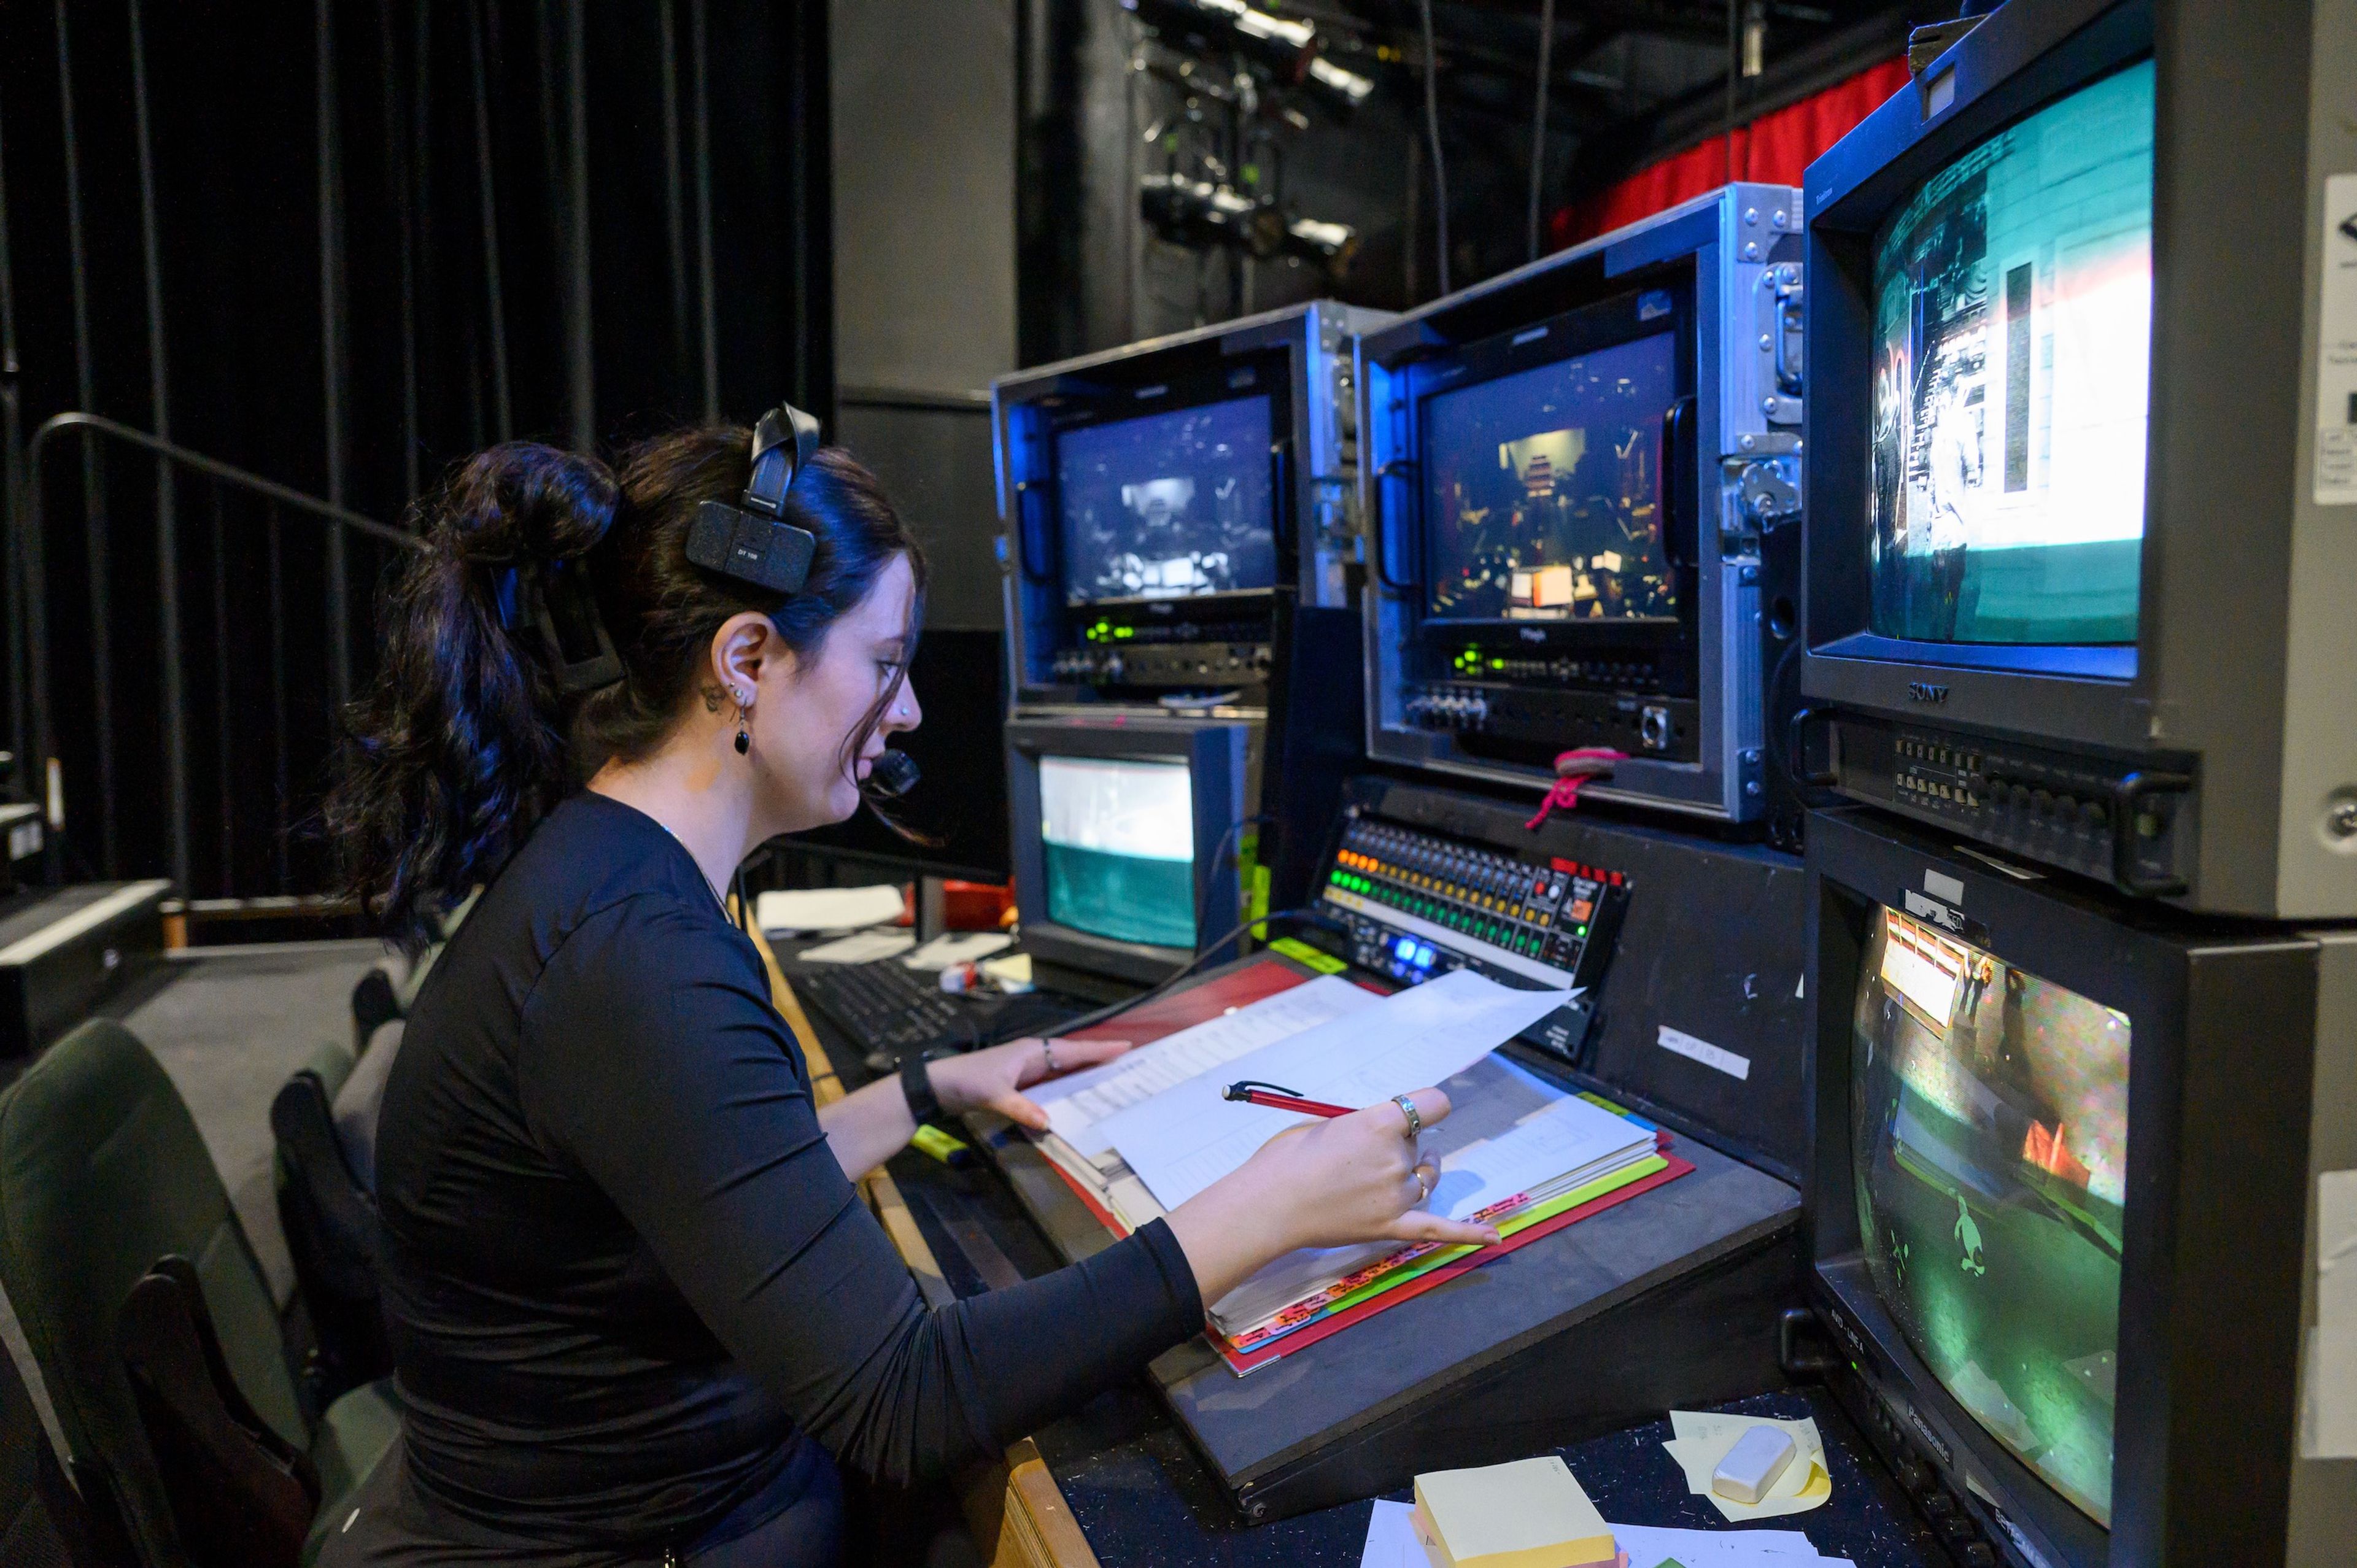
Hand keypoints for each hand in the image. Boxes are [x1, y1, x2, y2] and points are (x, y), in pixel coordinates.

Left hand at [924, 1035, 1132, 1130]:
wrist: (937, 1086)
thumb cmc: (965, 1081)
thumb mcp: (993, 1095)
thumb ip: (1021, 1107)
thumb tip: (1047, 1122)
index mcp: (1030, 1052)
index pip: (1072, 1050)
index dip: (1099, 1050)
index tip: (1125, 1047)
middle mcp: (1031, 1057)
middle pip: (1072, 1058)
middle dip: (1098, 1060)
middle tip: (1126, 1064)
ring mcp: (1025, 1071)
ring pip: (1062, 1071)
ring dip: (1083, 1074)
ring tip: (1110, 1081)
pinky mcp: (1018, 1084)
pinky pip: (1050, 1084)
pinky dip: (1066, 1088)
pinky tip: (1075, 1099)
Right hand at [1164, 1088, 1499, 1304]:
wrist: (1268, 1204)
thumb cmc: (1288, 1158)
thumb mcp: (1328, 1125)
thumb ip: (1364, 1129)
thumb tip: (1381, 1137)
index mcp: (1380, 1124)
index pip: (1431, 1105)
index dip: (1422, 1108)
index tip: (1412, 1113)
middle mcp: (1396, 1158)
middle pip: (1420, 1146)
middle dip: (1400, 1147)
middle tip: (1360, 1157)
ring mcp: (1397, 1195)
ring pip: (1424, 1179)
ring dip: (1413, 1174)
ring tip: (1380, 1178)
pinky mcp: (1391, 1227)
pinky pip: (1438, 1229)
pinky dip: (1467, 1233)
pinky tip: (1494, 1236)